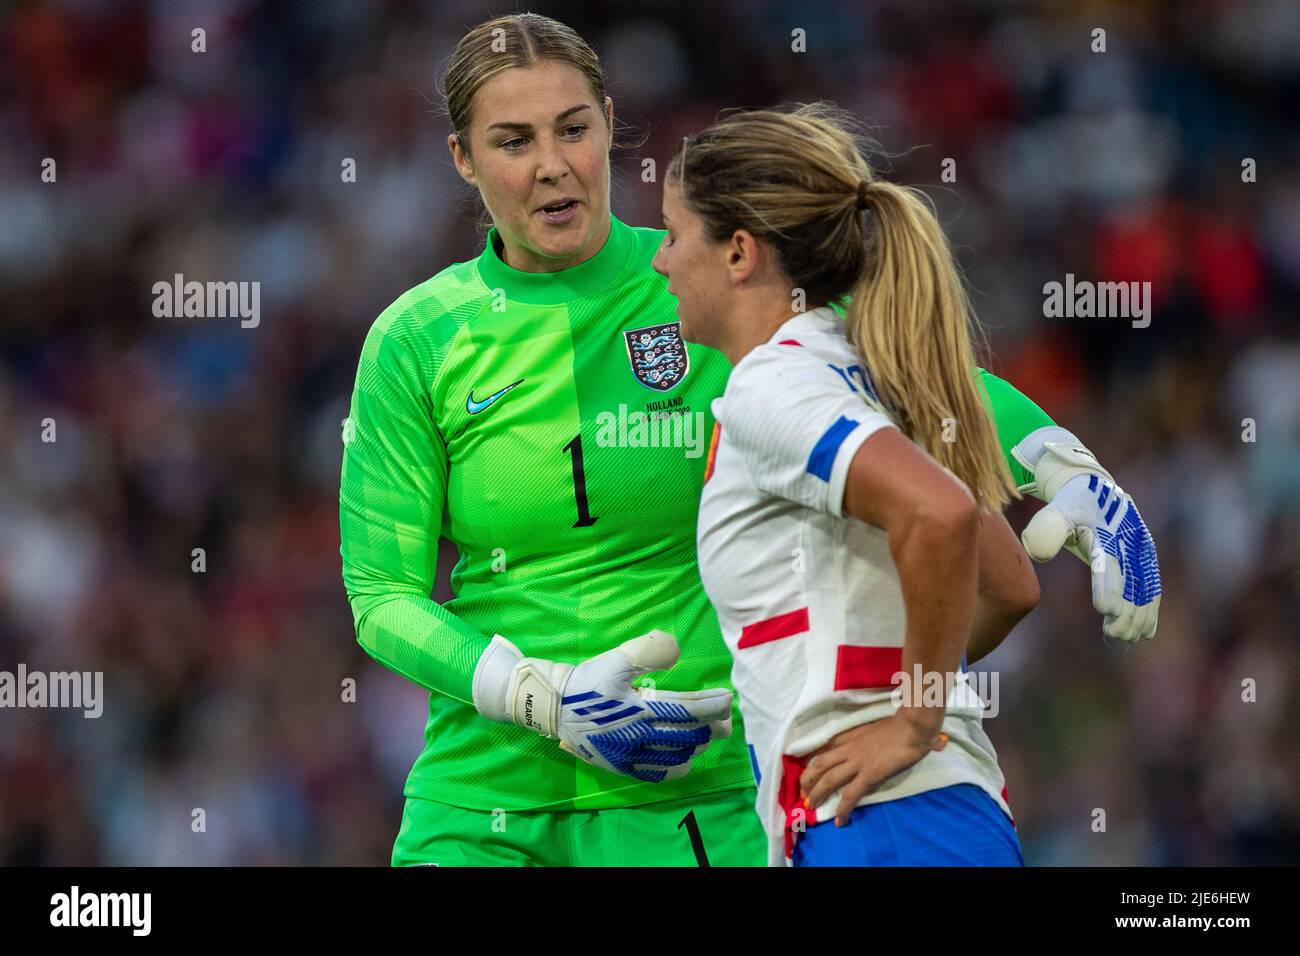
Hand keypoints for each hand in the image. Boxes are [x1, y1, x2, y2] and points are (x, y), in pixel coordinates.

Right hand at [472, 630, 733, 781]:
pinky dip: (678, 766)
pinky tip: (685, 757)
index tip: (728, 699)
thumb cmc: (587, 681)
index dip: (712, 705)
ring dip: (697, 744)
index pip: (688, 710)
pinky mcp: (622, 767)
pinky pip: (658, 774)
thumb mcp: (616, 659)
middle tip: (723, 717)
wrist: (553, 707)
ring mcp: (631, 756)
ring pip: (678, 756)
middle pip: (689, 736)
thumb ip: (647, 651)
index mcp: (640, 709)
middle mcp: (639, 737)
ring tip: (706, 734)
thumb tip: (675, 649)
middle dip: (711, 726)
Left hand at [798, 714, 948, 825]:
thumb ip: (863, 738)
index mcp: (849, 738)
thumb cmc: (898, 726)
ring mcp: (857, 762)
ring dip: (818, 794)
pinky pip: (851, 794)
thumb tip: (862, 747)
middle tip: (803, 793)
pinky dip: (843, 808)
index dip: (812, 763)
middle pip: (820, 764)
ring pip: (829, 779)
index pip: (824, 750)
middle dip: (808, 779)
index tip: (806, 773)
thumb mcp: (872, 729)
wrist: (911, 727)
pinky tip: (840, 820)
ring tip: (812, 805)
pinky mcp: (869, 774)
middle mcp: (848, 749)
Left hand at [1021, 472, 1161, 641]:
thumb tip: (1037, 554)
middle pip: (1131, 580)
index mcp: (1107, 531)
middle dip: (1126, 609)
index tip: (1104, 609)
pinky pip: (1151, 587)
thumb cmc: (1071, 505)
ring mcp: (1142, 550)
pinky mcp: (1146, 558)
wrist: (1097, 490)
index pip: (1107, 563)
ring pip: (1145, 588)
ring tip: (1125, 638)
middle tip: (1113, 633)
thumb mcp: (1057, 510)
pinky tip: (1145, 632)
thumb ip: (1046, 528)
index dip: (1107, 586)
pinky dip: (1150, 609)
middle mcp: (1130, 542)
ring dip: (1138, 615)